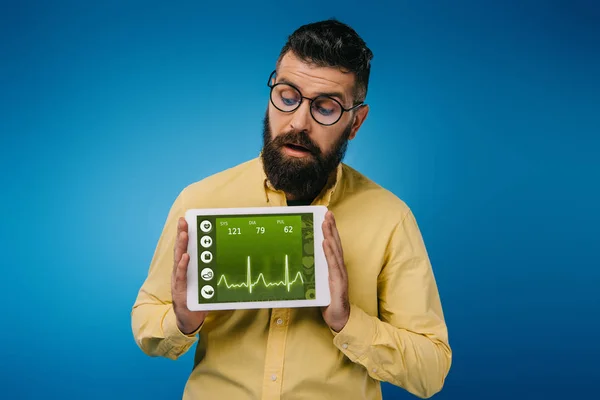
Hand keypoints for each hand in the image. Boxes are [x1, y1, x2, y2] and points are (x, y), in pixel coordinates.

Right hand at [172, 217, 207, 334]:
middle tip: (183, 221)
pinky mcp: (179, 291)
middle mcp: (180, 272)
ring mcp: (178, 281)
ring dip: (181, 246)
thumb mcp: (207, 283)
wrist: (188, 320)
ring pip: (179, 260)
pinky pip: (181, 276)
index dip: (185, 234)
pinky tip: (185, 257)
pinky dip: (182, 266)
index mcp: (186, 269)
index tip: (186, 220)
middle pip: (180, 250)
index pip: (185, 248)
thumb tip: (235, 263)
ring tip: (184, 233)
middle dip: (181, 234)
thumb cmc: (198, 300)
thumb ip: (214, 273)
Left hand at [321, 211, 349, 331]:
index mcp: (334, 267)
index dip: (330, 231)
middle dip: (331, 228)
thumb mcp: (318, 284)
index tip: (326, 217)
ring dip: (330, 235)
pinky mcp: (338, 282)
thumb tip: (300, 262)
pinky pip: (333, 265)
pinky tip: (326, 242)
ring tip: (325, 223)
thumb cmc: (329, 302)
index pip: (333, 245)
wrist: (339, 319)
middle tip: (327, 213)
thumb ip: (314, 273)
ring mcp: (340, 274)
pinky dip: (329, 252)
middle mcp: (339, 268)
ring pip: (334, 251)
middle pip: (335, 244)